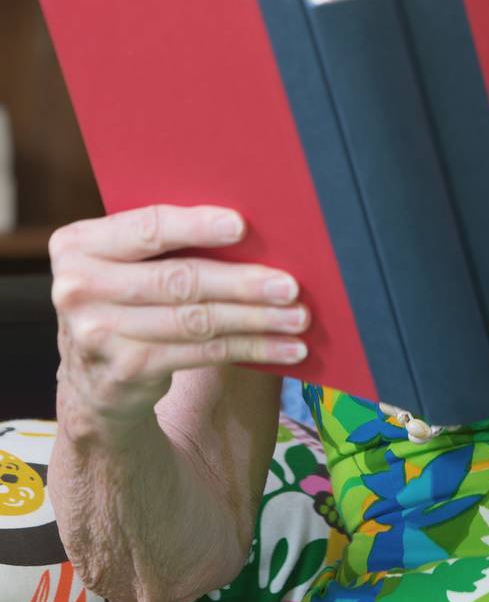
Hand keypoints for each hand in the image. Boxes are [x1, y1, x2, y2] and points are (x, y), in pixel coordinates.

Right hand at [50, 206, 310, 431]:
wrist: (92, 377)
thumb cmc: (128, 296)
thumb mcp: (125, 263)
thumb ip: (164, 241)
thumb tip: (254, 224)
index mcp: (78, 244)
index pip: (146, 229)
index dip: (196, 226)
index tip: (241, 226)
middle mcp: (78, 289)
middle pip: (178, 280)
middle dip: (242, 282)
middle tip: (290, 284)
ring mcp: (98, 334)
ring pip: (197, 321)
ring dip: (256, 319)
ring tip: (298, 316)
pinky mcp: (125, 371)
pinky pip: (202, 353)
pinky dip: (250, 349)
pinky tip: (284, 348)